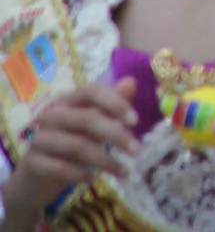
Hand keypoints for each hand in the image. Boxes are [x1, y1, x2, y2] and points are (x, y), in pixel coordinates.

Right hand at [10, 79, 136, 207]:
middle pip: (87, 119)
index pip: (92, 92)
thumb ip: (111, 105)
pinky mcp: (30, 162)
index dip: (115, 103)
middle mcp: (51, 115)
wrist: (34, 178)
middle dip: (116, 135)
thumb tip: (131, 82)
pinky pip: (59, 167)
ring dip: (104, 160)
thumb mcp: (93, 125)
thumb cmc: (69, 144)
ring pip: (76, 145)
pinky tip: (93, 179)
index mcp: (68, 101)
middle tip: (137, 151)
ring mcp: (38, 138)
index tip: (135, 122)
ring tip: (123, 171)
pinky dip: (80, 174)